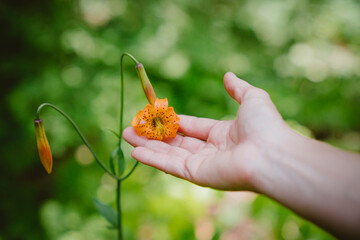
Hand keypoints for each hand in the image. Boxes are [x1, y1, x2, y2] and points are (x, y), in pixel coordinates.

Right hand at [123, 72, 287, 190]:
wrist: (272, 153)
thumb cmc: (265, 126)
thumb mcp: (252, 98)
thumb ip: (238, 88)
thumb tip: (228, 75)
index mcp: (223, 134)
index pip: (192, 126)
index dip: (174, 120)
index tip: (155, 114)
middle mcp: (211, 150)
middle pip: (176, 141)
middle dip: (154, 134)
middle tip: (133, 126)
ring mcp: (202, 164)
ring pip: (169, 154)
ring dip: (147, 145)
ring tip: (126, 135)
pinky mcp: (197, 175)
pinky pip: (170, 166)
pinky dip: (152, 159)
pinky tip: (135, 151)